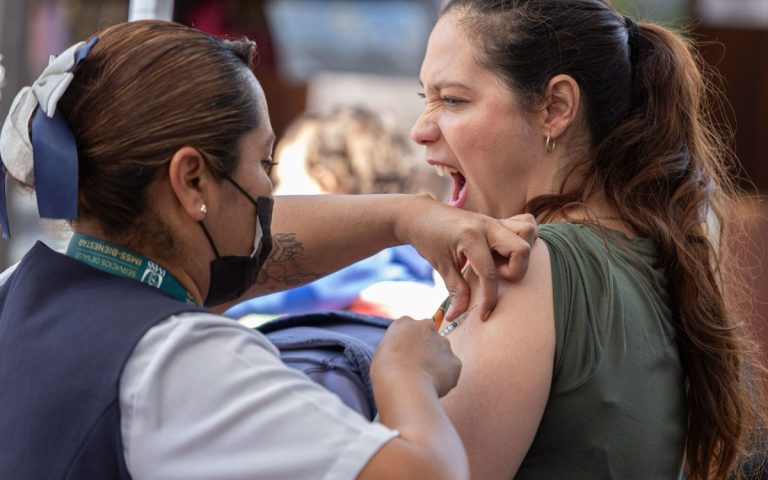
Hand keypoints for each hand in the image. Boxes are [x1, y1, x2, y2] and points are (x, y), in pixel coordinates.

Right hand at [372, 316, 460, 397]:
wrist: (404, 384)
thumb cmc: (386, 370)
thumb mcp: (383, 350)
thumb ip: (397, 345)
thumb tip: (403, 352)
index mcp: (405, 322)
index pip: (410, 329)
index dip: (408, 344)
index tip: (405, 357)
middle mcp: (427, 326)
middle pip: (429, 337)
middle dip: (426, 350)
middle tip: (415, 368)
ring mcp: (444, 343)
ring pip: (442, 353)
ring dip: (436, 363)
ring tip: (423, 380)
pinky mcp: (455, 361)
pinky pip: (450, 370)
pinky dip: (444, 378)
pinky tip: (432, 385)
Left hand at [395, 195, 536, 321]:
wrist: (422, 215)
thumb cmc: (429, 239)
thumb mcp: (441, 267)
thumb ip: (455, 291)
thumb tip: (458, 316)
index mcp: (470, 237)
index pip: (490, 272)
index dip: (490, 299)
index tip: (485, 314)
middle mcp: (488, 226)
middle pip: (521, 248)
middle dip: (515, 271)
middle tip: (496, 276)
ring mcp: (495, 221)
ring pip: (528, 231)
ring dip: (521, 253)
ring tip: (502, 262)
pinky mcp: (498, 220)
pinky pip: (524, 223)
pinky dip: (523, 238)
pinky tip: (507, 251)